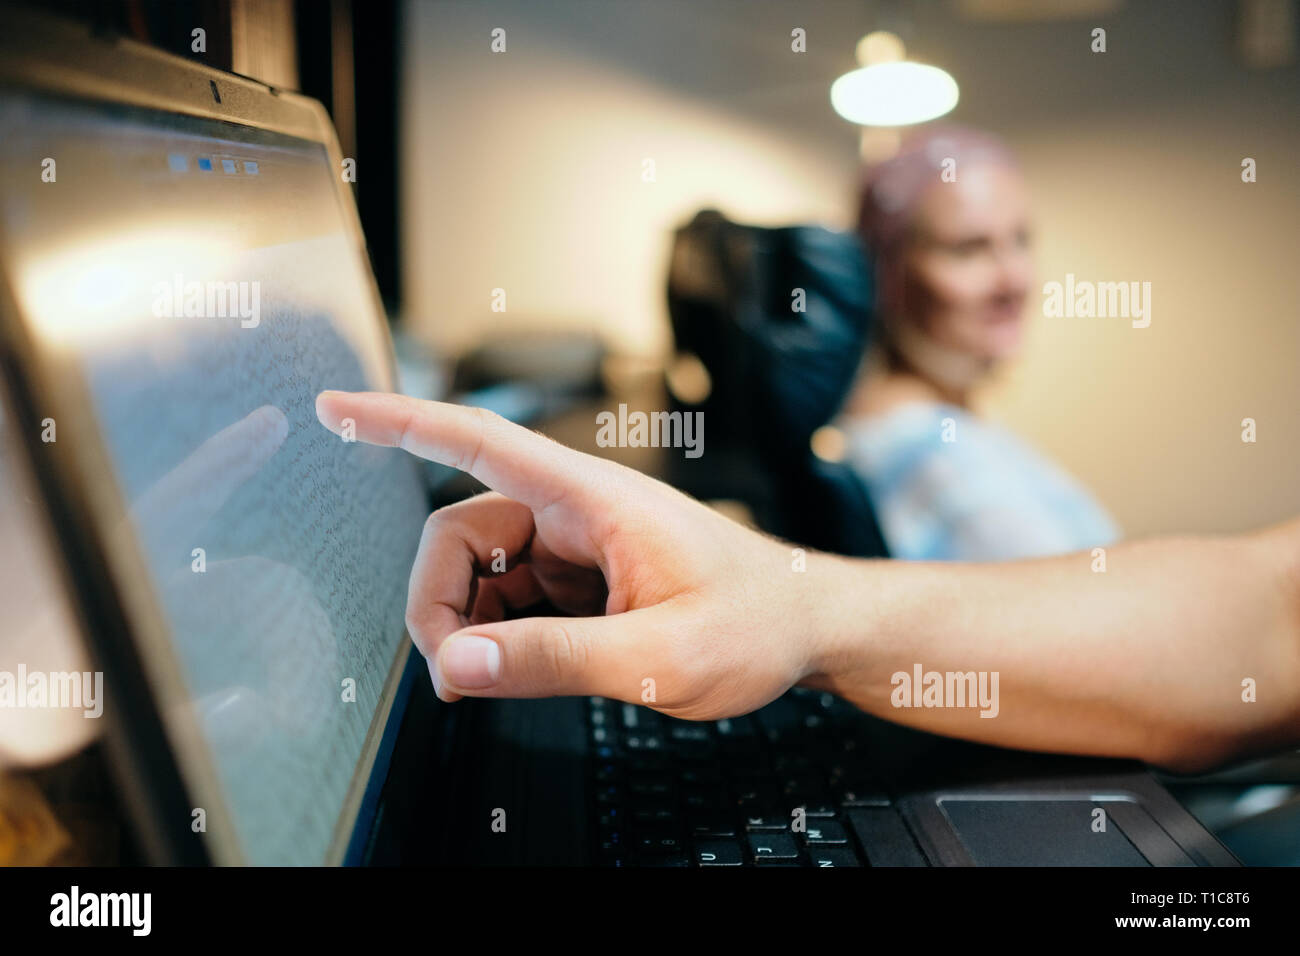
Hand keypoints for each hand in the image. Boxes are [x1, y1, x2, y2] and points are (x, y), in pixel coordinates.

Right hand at [315, 391, 829, 718]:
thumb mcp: (660, 657)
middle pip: (460, 532)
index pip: (478, 441)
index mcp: (593, 499)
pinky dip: (498, 633)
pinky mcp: (582, 578)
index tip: (334, 407)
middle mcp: (576, 512)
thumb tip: (457, 663)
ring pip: (480, 571)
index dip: (398, 421)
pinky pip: (511, 596)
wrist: (808, 629)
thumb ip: (556, 659)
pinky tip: (521, 665)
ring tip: (493, 677)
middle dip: (440, 601)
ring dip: (467, 624)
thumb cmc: (757, 625)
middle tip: (457, 674)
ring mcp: (576, 545)